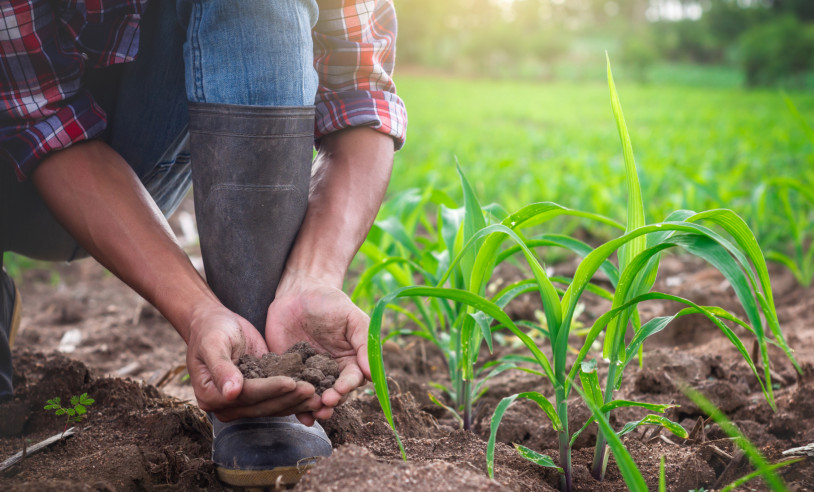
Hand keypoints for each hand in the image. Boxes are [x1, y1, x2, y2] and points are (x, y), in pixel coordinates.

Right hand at [186, 303, 321, 420]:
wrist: (214, 324)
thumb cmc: (211, 330)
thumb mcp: (213, 343)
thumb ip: (221, 367)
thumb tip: (231, 393)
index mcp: (211, 395)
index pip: (246, 395)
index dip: (269, 389)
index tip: (291, 382)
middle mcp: (227, 405)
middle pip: (262, 405)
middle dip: (288, 398)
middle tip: (312, 390)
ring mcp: (243, 403)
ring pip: (273, 407)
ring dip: (296, 402)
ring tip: (317, 395)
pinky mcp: (257, 396)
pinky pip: (277, 400)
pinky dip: (295, 398)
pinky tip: (314, 395)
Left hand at [266, 272, 370, 422]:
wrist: (298, 292)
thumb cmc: (330, 302)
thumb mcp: (352, 317)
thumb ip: (364, 342)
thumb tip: (371, 372)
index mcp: (350, 360)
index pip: (352, 379)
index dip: (348, 386)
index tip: (341, 389)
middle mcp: (331, 372)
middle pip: (335, 394)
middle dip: (332, 401)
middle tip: (325, 404)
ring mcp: (309, 374)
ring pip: (314, 398)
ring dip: (315, 408)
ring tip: (312, 414)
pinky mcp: (288, 373)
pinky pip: (292, 392)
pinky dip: (294, 405)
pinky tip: (297, 415)